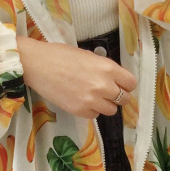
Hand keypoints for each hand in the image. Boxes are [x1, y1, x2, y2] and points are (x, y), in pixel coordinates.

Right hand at [16, 35, 137, 120]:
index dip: (126, 84)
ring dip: (105, 104)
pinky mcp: (80, 111)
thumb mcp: (89, 56)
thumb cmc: (61, 55)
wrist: (38, 65)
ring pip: (111, 110)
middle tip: (107, 92)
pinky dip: (91, 110)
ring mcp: (92, 100)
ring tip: (93, 97)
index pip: (131, 83)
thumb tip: (114, 79)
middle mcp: (104, 85)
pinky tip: (81, 100)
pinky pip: (95, 115)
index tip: (121, 85)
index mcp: (108, 68)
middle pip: (124, 99)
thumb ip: (104, 69)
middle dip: (118, 96)